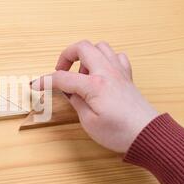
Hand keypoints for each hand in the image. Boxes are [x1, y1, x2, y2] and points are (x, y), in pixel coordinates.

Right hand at [31, 40, 158, 152]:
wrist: (148, 135)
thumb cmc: (119, 132)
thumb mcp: (89, 122)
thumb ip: (76, 102)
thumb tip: (70, 92)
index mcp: (94, 84)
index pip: (63, 77)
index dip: (46, 81)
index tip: (35, 85)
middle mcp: (106, 72)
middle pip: (82, 47)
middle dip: (66, 56)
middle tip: (61, 71)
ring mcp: (119, 71)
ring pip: (100, 47)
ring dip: (86, 56)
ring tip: (81, 74)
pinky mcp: (127, 77)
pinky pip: (116, 57)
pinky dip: (105, 60)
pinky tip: (101, 74)